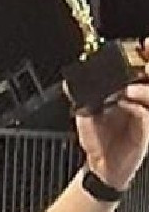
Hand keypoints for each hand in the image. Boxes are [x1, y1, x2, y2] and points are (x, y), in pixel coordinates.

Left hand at [75, 46, 148, 190]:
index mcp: (127, 93)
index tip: (143, 45)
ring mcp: (144, 113)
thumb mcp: (84, 114)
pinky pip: (146, 113)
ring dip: (145, 86)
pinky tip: (127, 102)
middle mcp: (139, 101)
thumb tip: (70, 83)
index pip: (140, 68)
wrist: (101, 166)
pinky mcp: (145, 129)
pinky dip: (137, 106)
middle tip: (145, 59)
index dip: (144, 54)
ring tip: (128, 87)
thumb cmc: (97, 140)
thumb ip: (82, 97)